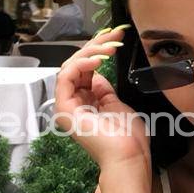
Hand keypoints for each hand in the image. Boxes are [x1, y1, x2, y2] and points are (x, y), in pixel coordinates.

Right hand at [52, 25, 149, 172]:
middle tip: (115, 35)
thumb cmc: (128, 137)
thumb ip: (104, 90)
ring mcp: (66, 107)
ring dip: (90, 52)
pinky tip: (98, 59)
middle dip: (96, 46)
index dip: (98, 51)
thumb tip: (98, 75)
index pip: (85, 70)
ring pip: (70, 67)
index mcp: (85, 104)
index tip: (115, 38)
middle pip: (77, 66)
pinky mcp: (64, 108)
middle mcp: (73, 104)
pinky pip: (65, 77)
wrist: (128, 157)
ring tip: (110, 46)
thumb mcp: (117, 105)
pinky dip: (81, 64)